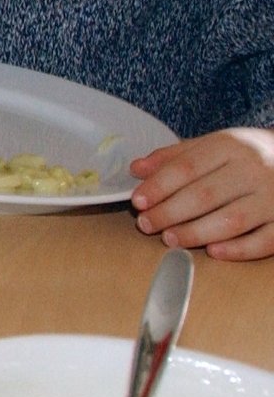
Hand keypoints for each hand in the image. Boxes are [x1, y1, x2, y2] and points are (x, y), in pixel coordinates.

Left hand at [129, 127, 273, 260]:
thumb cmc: (248, 155)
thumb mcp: (214, 145)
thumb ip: (175, 157)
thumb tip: (136, 169)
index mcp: (230, 147)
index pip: (187, 168)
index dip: (158, 186)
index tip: (137, 202)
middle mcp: (254, 170)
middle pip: (205, 196)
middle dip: (169, 213)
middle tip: (146, 225)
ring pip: (231, 221)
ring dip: (195, 233)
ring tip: (170, 239)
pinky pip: (264, 241)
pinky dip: (237, 249)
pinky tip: (213, 251)